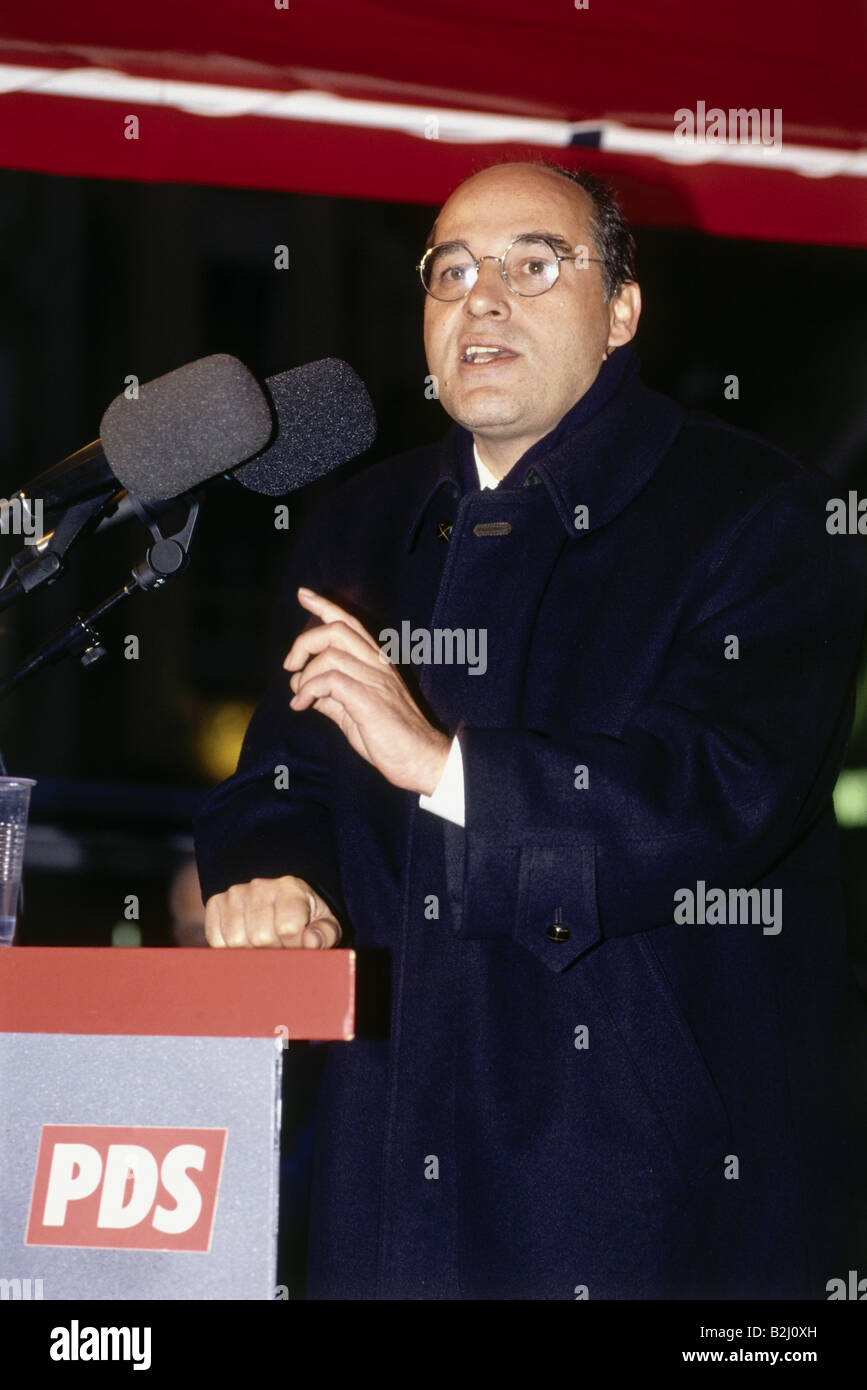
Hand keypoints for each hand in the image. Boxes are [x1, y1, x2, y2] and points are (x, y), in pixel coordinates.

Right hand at [204, 875, 341, 948]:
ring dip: (250, 952)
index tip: (297, 946)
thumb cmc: (305, 918)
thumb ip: (324, 934)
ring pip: (236, 941)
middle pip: (260, 937)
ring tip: (263, 946)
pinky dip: (230, 950)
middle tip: (279, 948)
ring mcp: (235, 893)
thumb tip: (310, 942)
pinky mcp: (215, 903)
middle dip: (272, 952)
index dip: (293, 947)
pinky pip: (217, 940)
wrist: (279, 903)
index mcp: (290, 888)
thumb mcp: (325, 925)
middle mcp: (260, 886)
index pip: (287, 928)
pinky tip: (245, 943)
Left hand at [284, 588, 450, 794]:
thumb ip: (331, 700)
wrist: (419, 760)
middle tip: (290, 665)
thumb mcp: (353, 715)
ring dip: (304, 677)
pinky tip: (302, 706)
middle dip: (304, 642)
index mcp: (376, 663)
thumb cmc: (389, 740)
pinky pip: (329, 680)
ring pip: (329, 655)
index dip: (325, 606)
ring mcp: (374, 679)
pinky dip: (308, 691)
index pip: (350, 624)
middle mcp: (377, 665)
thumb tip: (305, 693)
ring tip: (300, 699)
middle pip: (336, 629)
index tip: (303, 594)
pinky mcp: (367, 698)